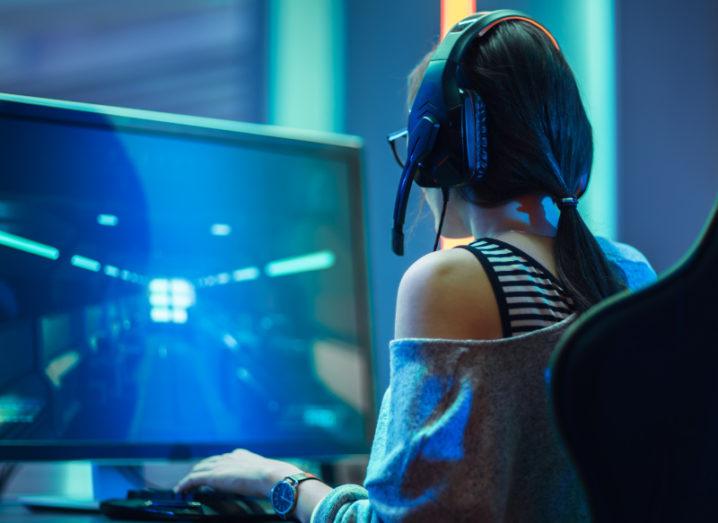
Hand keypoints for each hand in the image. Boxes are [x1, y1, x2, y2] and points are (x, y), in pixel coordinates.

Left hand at [175, 448, 301, 497]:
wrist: (273, 476)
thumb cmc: (274, 478)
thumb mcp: (265, 474)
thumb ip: (259, 476)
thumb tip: (264, 485)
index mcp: (240, 455)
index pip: (222, 459)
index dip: (214, 466)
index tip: (210, 472)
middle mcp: (228, 457)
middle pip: (207, 463)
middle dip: (199, 470)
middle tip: (192, 480)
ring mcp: (220, 465)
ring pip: (198, 470)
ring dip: (190, 478)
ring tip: (183, 487)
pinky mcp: (213, 476)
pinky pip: (193, 480)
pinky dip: (185, 484)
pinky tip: (179, 491)